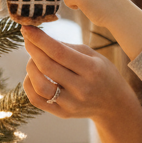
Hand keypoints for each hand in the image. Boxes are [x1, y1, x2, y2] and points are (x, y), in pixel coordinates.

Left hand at [22, 26, 141, 142]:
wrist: (114, 105)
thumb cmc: (103, 74)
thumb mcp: (94, 55)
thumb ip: (68, 47)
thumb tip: (41, 39)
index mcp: (92, 69)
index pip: (59, 52)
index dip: (40, 39)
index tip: (27, 28)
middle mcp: (81, 88)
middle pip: (47, 67)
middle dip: (33, 49)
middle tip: (28, 39)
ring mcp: (71, 104)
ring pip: (39, 86)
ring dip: (30, 68)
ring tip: (33, 59)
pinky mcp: (63, 113)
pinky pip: (36, 100)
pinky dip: (29, 84)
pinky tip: (33, 75)